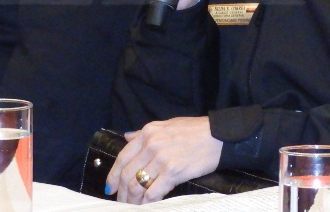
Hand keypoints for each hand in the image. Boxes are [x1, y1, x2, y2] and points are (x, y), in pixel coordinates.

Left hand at [106, 116, 222, 203]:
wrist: (218, 135)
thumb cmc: (195, 130)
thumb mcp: (168, 125)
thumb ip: (145, 132)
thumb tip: (127, 137)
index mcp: (148, 133)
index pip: (123, 157)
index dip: (113, 175)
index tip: (110, 187)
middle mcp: (151, 145)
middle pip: (127, 174)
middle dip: (122, 192)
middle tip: (122, 202)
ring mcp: (161, 159)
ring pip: (137, 186)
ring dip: (133, 200)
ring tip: (134, 206)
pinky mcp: (173, 172)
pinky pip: (153, 192)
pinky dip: (147, 203)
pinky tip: (148, 206)